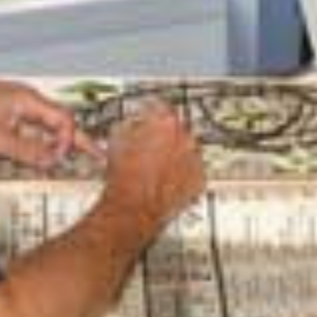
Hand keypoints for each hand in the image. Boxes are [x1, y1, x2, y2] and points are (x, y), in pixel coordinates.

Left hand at [0, 78, 102, 168]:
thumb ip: (28, 152)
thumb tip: (52, 161)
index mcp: (27, 100)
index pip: (64, 122)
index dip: (69, 143)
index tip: (62, 160)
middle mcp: (24, 98)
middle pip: (60, 121)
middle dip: (77, 140)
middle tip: (98, 155)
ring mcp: (14, 102)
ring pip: (45, 124)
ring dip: (54, 142)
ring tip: (67, 157)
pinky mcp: (3, 109)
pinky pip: (30, 125)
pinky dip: (38, 139)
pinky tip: (36, 152)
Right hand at [101, 101, 205, 229]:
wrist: (134, 208)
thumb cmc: (124, 177)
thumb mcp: (116, 138)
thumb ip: (130, 123)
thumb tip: (135, 121)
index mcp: (165, 122)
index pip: (161, 108)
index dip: (151, 112)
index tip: (148, 115)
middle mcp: (185, 138)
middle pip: (177, 129)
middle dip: (164, 136)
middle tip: (150, 146)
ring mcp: (195, 159)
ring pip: (187, 150)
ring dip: (175, 154)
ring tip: (156, 167)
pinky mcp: (199, 180)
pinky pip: (193, 171)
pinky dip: (183, 173)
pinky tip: (167, 180)